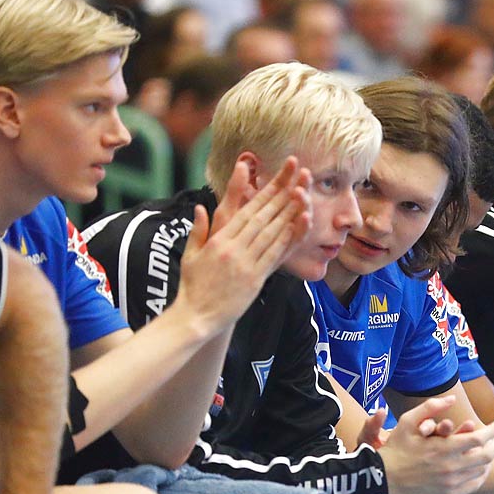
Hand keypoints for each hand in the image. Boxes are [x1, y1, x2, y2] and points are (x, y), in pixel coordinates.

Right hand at [174, 157, 311, 334]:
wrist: (196, 316)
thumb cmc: (192, 286)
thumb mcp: (190, 255)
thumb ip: (198, 230)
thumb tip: (200, 208)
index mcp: (219, 240)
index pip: (245, 211)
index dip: (263, 193)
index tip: (277, 178)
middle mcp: (233, 249)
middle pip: (262, 217)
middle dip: (281, 195)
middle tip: (296, 178)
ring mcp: (246, 264)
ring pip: (271, 233)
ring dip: (288, 213)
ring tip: (302, 195)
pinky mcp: (255, 280)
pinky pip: (274, 256)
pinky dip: (286, 240)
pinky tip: (297, 226)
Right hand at [377, 395, 493, 493]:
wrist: (383, 481)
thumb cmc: (395, 449)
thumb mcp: (407, 422)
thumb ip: (430, 407)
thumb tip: (452, 398)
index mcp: (443, 448)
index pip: (480, 438)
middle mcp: (451, 467)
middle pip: (488, 455)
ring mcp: (451, 483)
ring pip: (483, 470)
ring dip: (492, 456)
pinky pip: (474, 484)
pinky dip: (483, 473)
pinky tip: (484, 465)